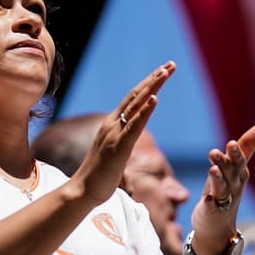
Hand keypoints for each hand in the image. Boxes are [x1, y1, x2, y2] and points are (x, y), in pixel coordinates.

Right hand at [73, 62, 175, 201]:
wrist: (83, 190)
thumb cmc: (99, 175)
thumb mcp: (114, 153)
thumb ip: (121, 142)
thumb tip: (128, 140)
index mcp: (112, 124)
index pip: (133, 99)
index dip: (149, 83)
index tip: (163, 71)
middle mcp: (112, 123)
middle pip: (136, 95)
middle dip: (154, 78)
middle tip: (171, 64)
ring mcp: (115, 133)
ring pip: (136, 104)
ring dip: (152, 86)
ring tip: (166, 72)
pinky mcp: (119, 146)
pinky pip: (135, 125)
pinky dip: (145, 110)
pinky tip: (155, 98)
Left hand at [188, 122, 254, 254]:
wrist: (219, 225)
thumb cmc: (227, 189)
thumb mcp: (236, 167)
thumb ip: (247, 146)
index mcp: (238, 174)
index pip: (239, 161)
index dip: (236, 153)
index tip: (231, 142)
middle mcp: (233, 186)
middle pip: (230, 172)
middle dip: (227, 162)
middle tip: (219, 151)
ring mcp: (223, 200)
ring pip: (221, 188)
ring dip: (218, 179)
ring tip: (212, 169)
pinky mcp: (211, 212)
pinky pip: (211, 208)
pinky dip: (210, 204)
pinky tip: (207, 199)